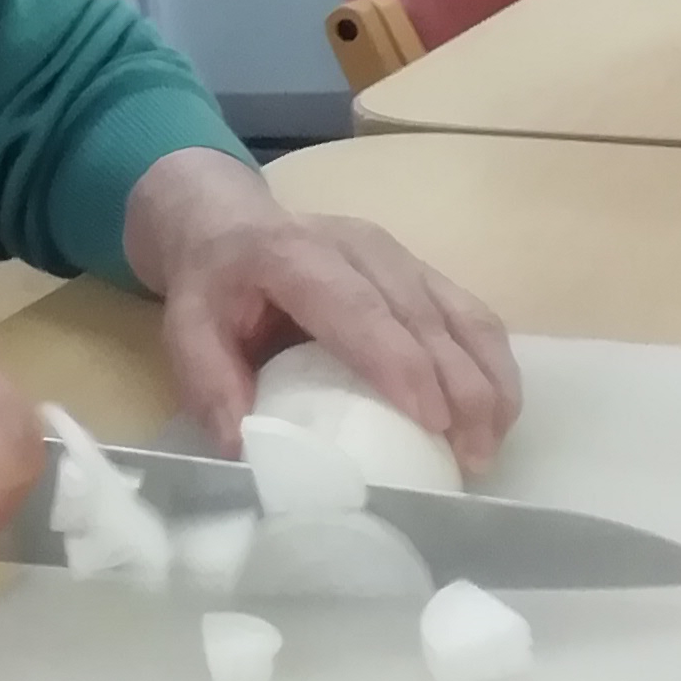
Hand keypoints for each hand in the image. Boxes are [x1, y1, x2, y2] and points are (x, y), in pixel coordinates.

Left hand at [125, 151, 521, 474]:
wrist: (228, 223)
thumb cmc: (212, 282)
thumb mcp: (185, 326)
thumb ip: (207, 382)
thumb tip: (244, 448)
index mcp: (294, 254)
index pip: (358, 308)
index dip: (401, 363)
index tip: (434, 422)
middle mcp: (359, 246)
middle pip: (424, 316)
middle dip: (461, 389)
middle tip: (473, 457)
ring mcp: (398, 254)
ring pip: (462, 313)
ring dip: (488, 381)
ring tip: (490, 445)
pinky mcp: (420, 270)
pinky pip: (470, 315)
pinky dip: (491, 365)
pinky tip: (495, 414)